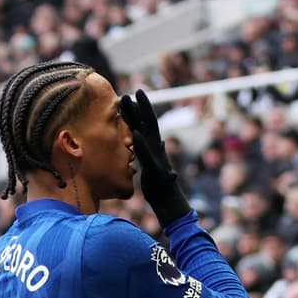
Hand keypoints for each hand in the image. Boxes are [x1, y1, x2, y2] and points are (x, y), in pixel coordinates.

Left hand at [118, 89, 191, 226]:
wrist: (170, 206)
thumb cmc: (160, 188)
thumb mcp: (152, 168)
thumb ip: (150, 154)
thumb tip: (157, 143)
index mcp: (153, 148)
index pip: (144, 126)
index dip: (136, 112)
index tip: (127, 97)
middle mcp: (157, 149)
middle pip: (148, 123)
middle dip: (139, 107)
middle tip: (130, 91)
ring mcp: (158, 158)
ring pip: (149, 133)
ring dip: (138, 117)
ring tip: (129, 102)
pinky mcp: (157, 170)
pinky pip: (148, 155)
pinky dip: (141, 144)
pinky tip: (134, 134)